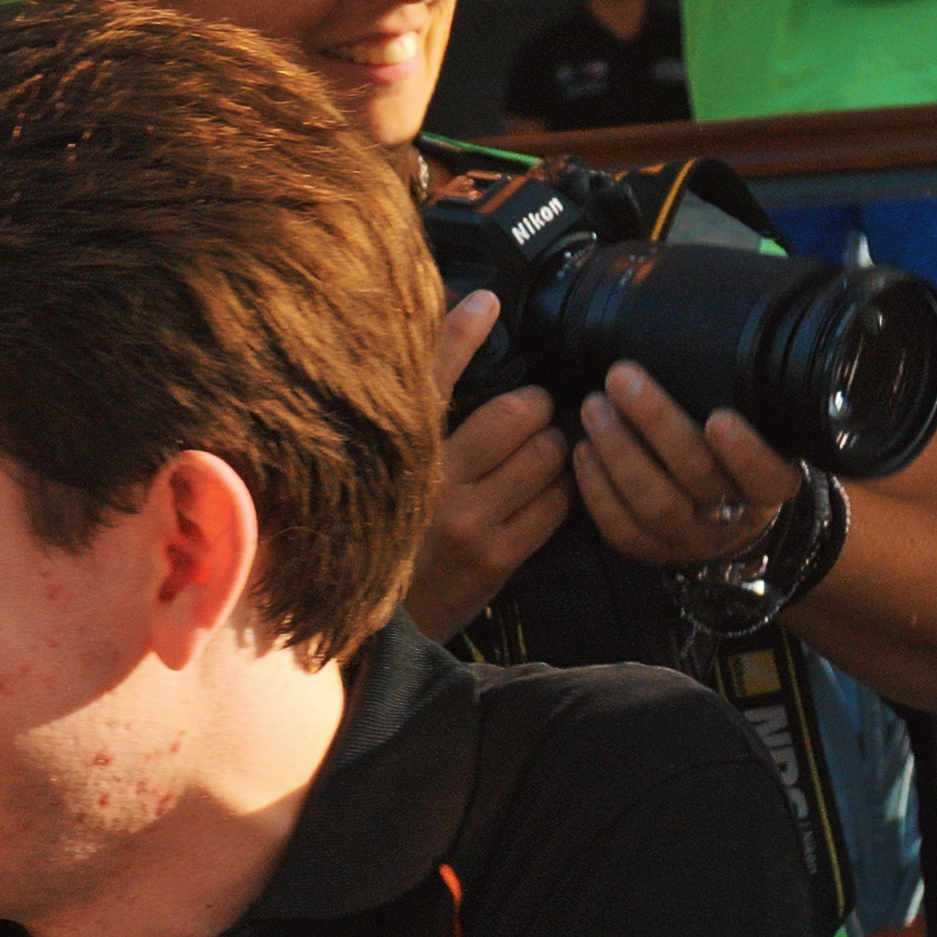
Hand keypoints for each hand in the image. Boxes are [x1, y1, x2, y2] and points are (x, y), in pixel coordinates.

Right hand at [404, 291, 571, 636]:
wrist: (375, 635)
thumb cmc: (380, 542)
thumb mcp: (381, 478)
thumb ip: (411, 423)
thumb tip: (441, 349)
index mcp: (396, 454)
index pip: (432, 379)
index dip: (460, 332)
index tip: (485, 302)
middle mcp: (428, 481)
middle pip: (518, 411)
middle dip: (535, 409)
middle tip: (530, 416)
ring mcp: (466, 521)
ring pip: (547, 455)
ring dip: (554, 449)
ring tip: (539, 456)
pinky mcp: (495, 557)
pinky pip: (556, 503)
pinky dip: (561, 490)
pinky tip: (547, 492)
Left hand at [571, 362, 800, 569]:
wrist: (724, 521)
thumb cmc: (733, 458)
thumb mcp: (756, 429)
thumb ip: (736, 396)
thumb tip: (707, 329)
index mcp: (770, 489)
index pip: (767, 478)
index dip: (745, 453)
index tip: (721, 418)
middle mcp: (733, 519)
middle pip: (697, 476)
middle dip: (656, 423)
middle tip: (622, 378)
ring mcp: (689, 540)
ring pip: (654, 502)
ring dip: (618, 450)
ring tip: (594, 407)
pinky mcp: (650, 551)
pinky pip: (620, 528)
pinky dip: (597, 489)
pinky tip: (583, 451)